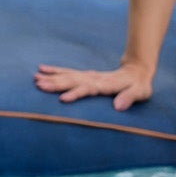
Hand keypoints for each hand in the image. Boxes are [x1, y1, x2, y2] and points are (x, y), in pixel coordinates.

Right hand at [34, 61, 152, 108]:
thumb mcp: (141, 92)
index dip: (76, 93)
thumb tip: (118, 107)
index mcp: (105, 84)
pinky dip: (55, 70)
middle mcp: (94, 79)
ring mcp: (89, 76)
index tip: (62, 99)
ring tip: (35, 79)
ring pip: (68, 75)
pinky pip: (68, 72)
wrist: (137, 70)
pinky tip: (41, 69)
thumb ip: (130, 97)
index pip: (88, 89)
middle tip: (39, 85)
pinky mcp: (86, 76)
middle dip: (56, 84)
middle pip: (73, 80)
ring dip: (52, 77)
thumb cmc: (139, 85)